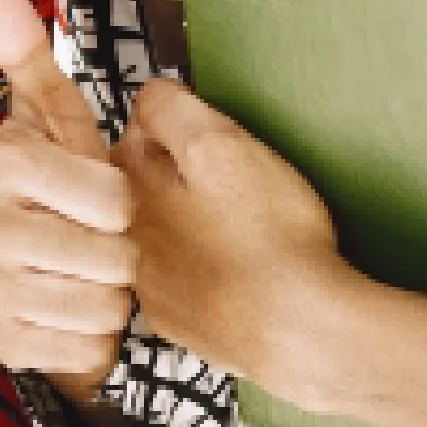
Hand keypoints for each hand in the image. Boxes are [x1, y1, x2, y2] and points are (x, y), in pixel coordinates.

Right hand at [0, 0, 134, 397]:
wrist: (37, 272)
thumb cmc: (62, 190)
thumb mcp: (58, 122)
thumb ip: (28, 55)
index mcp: (2, 165)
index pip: (109, 194)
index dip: (122, 200)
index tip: (105, 197)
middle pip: (108, 256)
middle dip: (120, 254)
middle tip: (98, 242)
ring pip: (99, 305)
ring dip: (110, 297)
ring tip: (87, 276)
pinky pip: (83, 350)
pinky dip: (92, 340)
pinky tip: (72, 315)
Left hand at [123, 78, 426, 426]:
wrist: (297, 331)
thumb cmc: (268, 238)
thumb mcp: (217, 143)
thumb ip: (171, 110)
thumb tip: (150, 95)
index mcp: (132, 188)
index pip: (136, 131)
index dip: (176, 123)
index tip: (205, 131)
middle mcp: (129, 237)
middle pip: (144, 184)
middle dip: (177, 174)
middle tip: (230, 177)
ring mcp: (152, 284)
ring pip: (163, 233)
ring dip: (191, 223)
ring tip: (240, 224)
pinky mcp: (181, 320)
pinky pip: (185, 279)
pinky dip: (206, 269)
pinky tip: (239, 266)